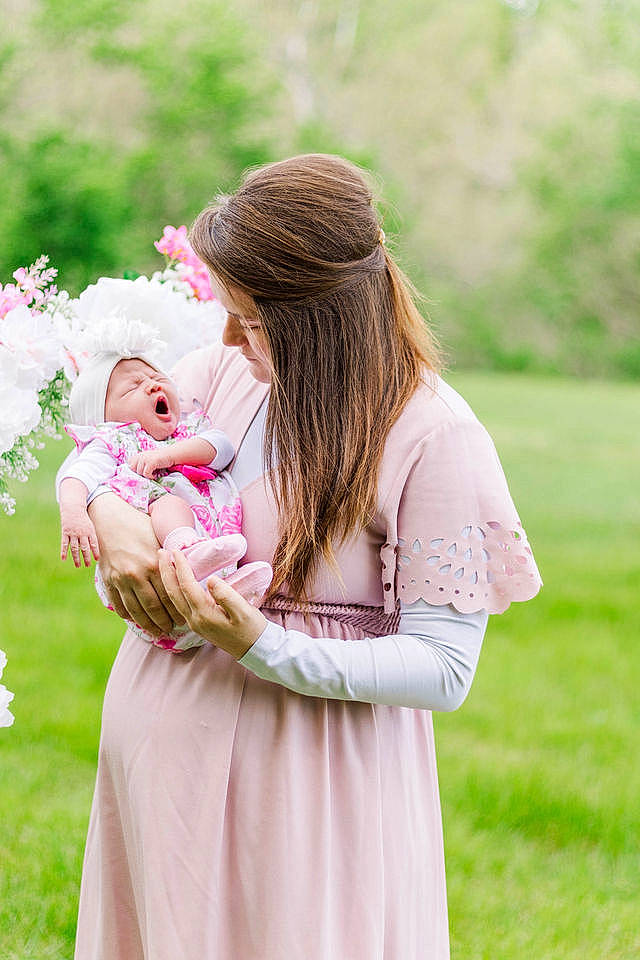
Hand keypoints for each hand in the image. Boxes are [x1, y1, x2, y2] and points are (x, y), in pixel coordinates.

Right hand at [60, 508, 99, 567]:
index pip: (93, 544)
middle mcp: (82, 533)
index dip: (95, 552)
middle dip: (86, 557)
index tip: (96, 559)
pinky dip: (63, 552)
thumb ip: (92, 537)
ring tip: (78, 565)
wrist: (73, 509)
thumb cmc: (84, 519)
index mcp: (90, 531)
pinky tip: (63, 559)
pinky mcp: (65, 533)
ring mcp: (73, 533)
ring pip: (74, 548)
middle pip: (84, 548)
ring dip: (76, 558)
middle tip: (87, 565)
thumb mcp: (91, 526)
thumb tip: (94, 549)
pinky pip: (64, 544)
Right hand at [88, 493, 184, 634]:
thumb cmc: (140, 526)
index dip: (177, 610)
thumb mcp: (160, 537)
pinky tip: (136, 621)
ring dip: (147, 624)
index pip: (169, 595)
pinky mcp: (108, 581)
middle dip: (164, 622)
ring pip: (136, 610)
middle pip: (153, 607)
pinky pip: (119, 605)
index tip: (185, 619)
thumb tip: (193, 567)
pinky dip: (128, 616)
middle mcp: (137, 574)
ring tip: (157, 632)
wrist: (110, 520)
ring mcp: (120, 579)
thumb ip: (173, 555)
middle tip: (172, 630)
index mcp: (154, 564)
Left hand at [128, 449, 173, 478]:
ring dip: (146, 476)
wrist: (171, 455)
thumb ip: (141, 464)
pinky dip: (150, 476)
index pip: (129, 464)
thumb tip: (135, 475)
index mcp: (139, 455)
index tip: (141, 472)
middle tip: (147, 474)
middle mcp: (140, 456)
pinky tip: (155, 475)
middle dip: (139, 473)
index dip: (134, 470)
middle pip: (133, 469)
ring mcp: (145, 458)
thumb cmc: (161, 459)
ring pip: (139, 472)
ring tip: (152, 475)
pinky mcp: (151, 462)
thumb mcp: (148, 460)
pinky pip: (146, 474)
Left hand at [158, 548, 266, 658]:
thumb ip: (226, 594)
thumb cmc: (252, 629)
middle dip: (166, 571)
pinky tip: (176, 581)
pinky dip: (174, 588)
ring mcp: (194, 623)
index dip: (180, 567)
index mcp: (204, 614)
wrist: (254, 649)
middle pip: (173, 592)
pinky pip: (180, 603)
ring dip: (167, 579)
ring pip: (174, 599)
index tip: (176, 550)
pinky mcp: (198, 624)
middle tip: (161, 551)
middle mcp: (194, 619)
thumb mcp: (243, 611)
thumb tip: (211, 579)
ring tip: (164, 563)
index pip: (187, 586)